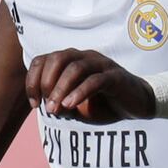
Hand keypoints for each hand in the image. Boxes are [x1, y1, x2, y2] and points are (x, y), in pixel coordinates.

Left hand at [24, 49, 156, 124]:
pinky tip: (70, 106)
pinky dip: (79, 93)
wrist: (135, 105)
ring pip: (75, 68)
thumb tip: (48, 107)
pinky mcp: (115, 76)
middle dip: (46, 83)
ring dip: (61, 90)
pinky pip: (95, 80)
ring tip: (55, 109)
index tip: (34, 104)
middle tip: (46, 107)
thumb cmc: (103, 103)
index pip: (43, 60)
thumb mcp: (76, 107)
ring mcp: (101, 64)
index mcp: (72, 61)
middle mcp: (85, 57)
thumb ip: (60, 105)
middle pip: (57, 59)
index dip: (33, 81)